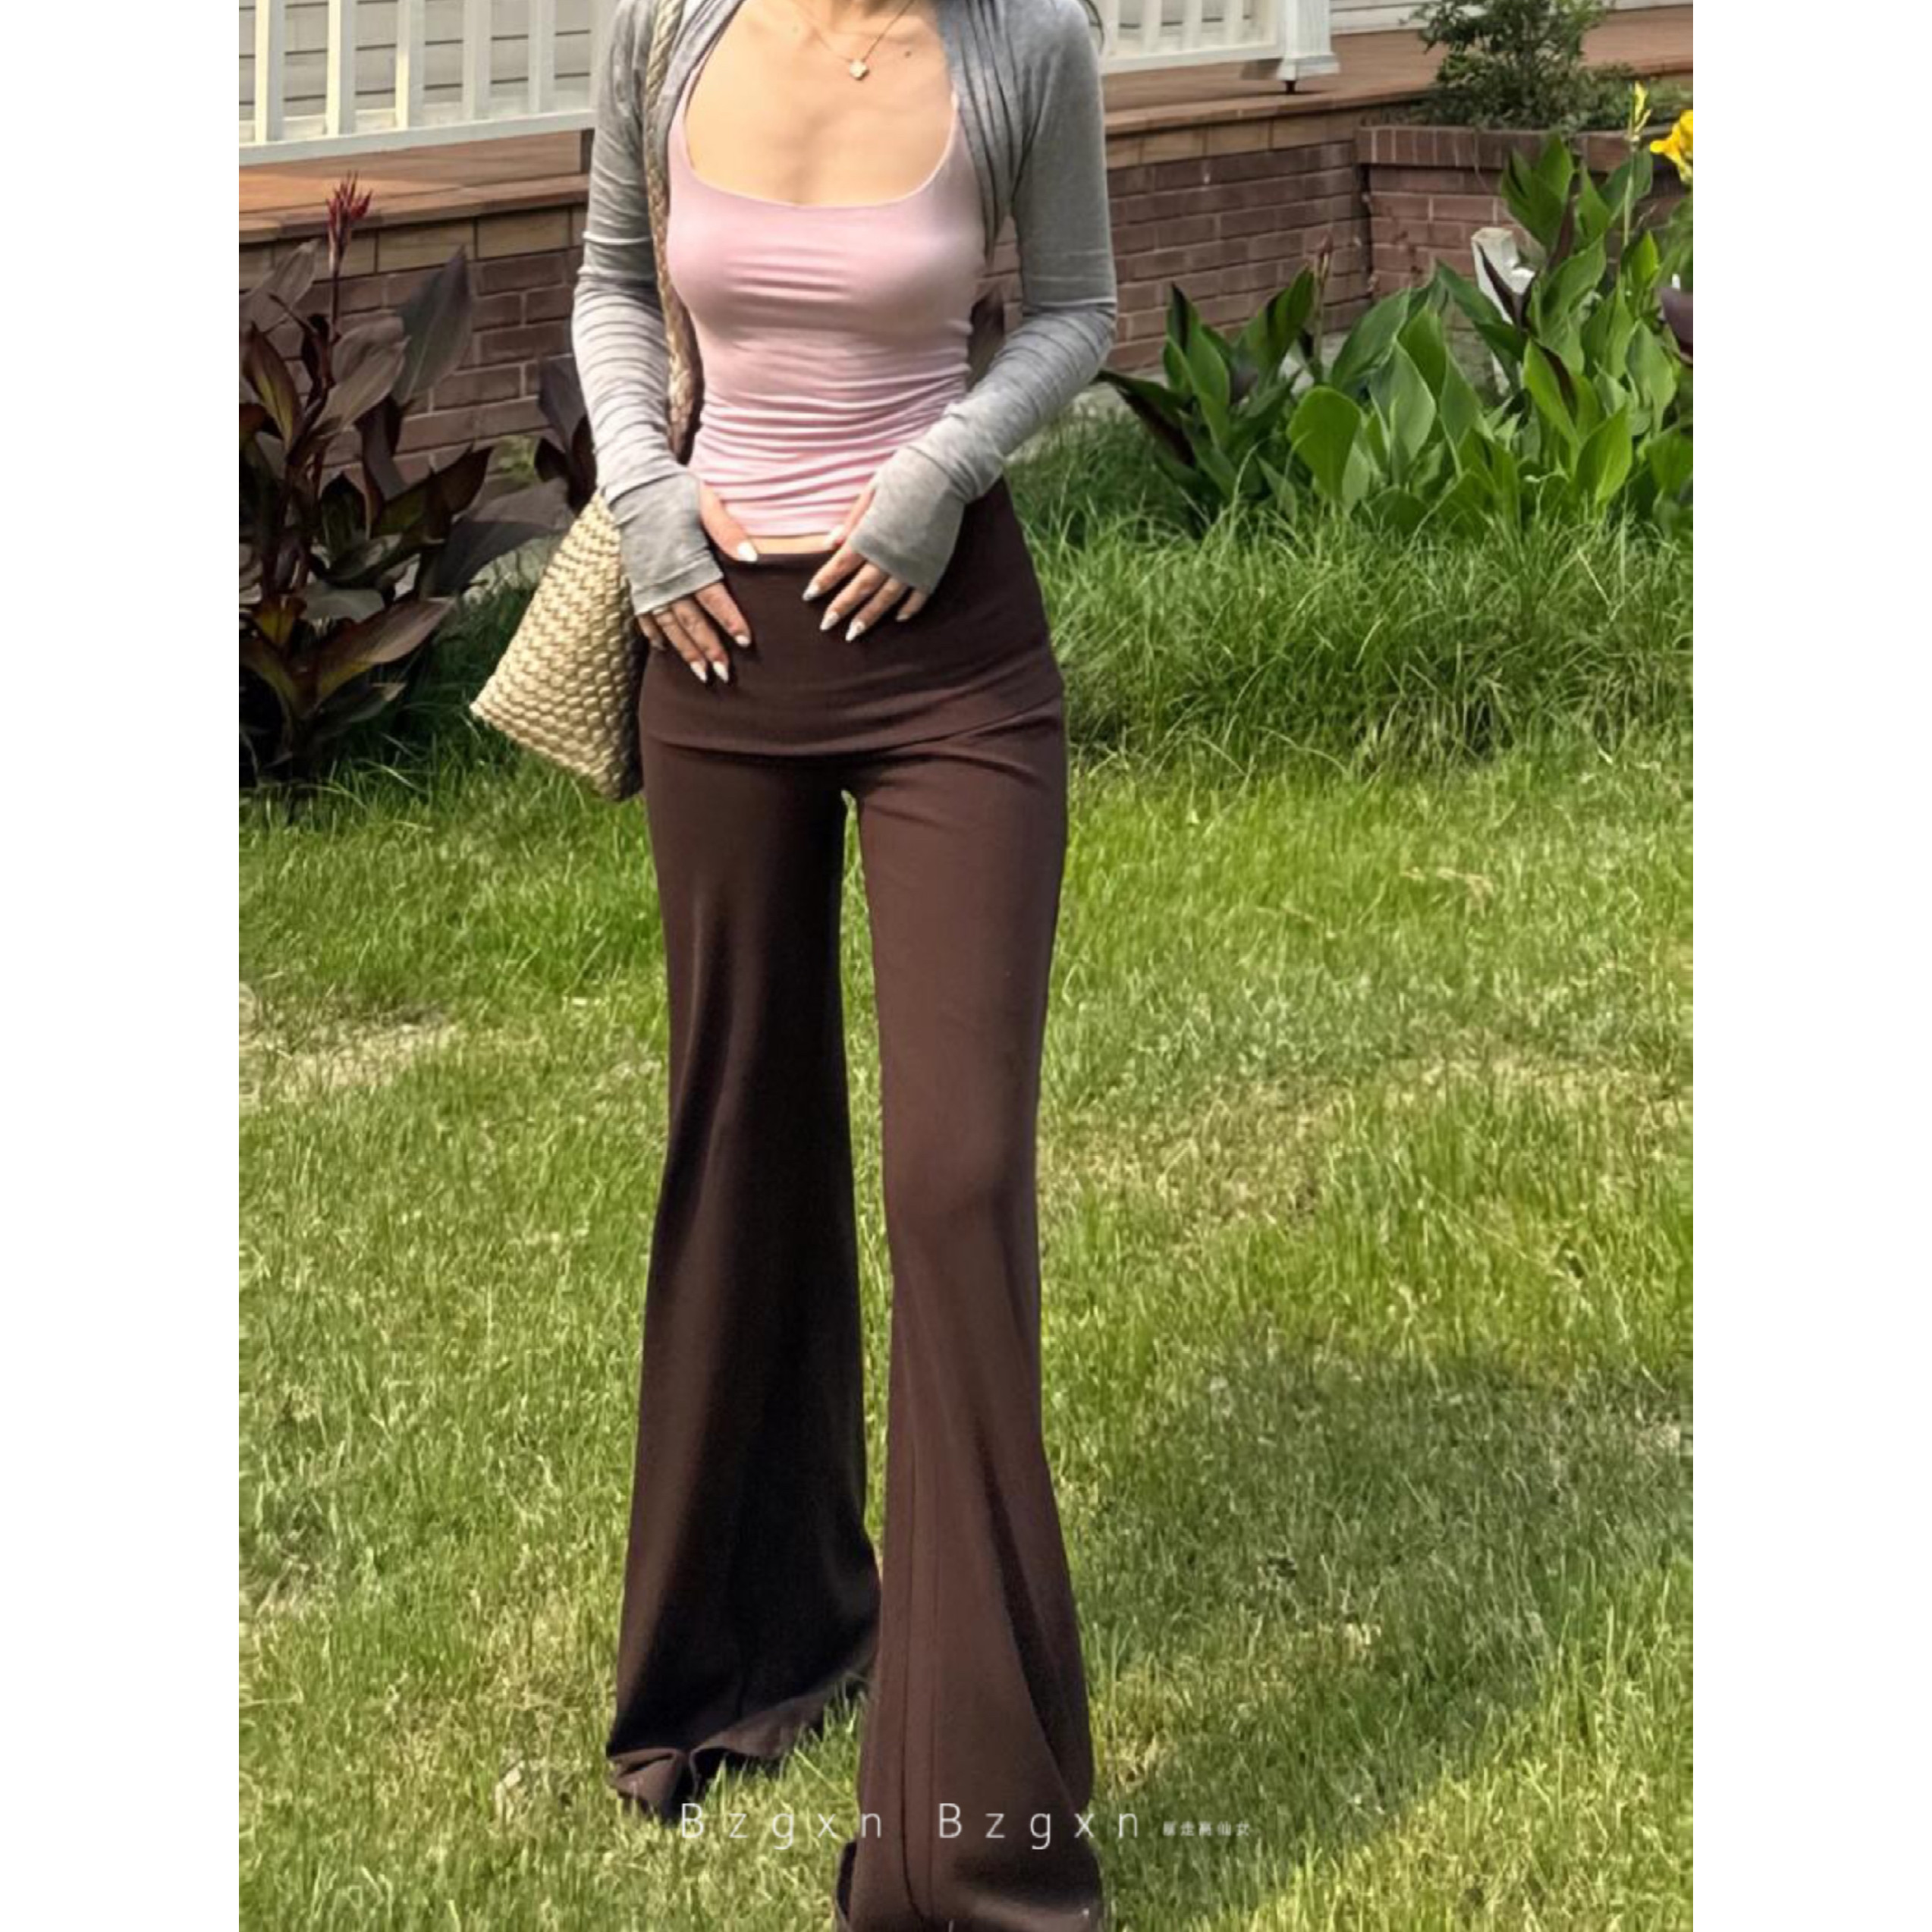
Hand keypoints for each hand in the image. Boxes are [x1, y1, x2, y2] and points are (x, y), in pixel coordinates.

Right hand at [637, 481, 757, 683]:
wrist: (634, 482)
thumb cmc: (676, 491)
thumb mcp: (706, 502)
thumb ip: (729, 531)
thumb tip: (755, 559)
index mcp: (687, 559)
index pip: (713, 598)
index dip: (730, 621)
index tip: (746, 641)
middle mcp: (666, 576)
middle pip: (691, 621)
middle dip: (709, 648)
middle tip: (724, 674)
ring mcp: (648, 580)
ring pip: (669, 624)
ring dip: (685, 651)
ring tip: (701, 675)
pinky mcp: (636, 579)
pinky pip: (645, 614)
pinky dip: (654, 634)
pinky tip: (664, 650)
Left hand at [800, 481, 933, 637]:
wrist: (946, 473)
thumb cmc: (904, 475)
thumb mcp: (870, 492)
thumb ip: (852, 522)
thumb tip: (829, 544)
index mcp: (869, 536)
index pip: (839, 566)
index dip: (823, 582)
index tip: (809, 596)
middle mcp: (888, 556)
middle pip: (860, 589)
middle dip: (842, 608)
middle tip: (827, 626)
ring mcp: (912, 565)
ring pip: (886, 599)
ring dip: (869, 617)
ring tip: (855, 633)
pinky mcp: (932, 567)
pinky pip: (919, 596)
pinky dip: (908, 609)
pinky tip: (897, 618)